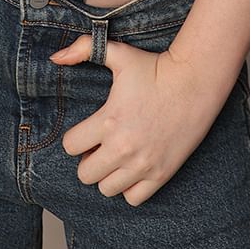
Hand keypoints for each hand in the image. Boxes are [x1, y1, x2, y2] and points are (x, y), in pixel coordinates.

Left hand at [51, 37, 223, 206]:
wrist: (194, 82)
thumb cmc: (155, 68)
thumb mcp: (118, 53)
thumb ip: (83, 49)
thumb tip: (55, 57)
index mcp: (108, 121)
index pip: (70, 146)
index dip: (75, 138)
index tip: (87, 131)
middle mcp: (122, 148)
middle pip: (85, 174)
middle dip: (88, 160)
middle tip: (101, 146)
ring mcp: (142, 164)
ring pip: (106, 189)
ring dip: (107, 175)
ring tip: (117, 157)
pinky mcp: (161, 174)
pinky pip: (133, 198)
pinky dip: (130, 188)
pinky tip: (134, 168)